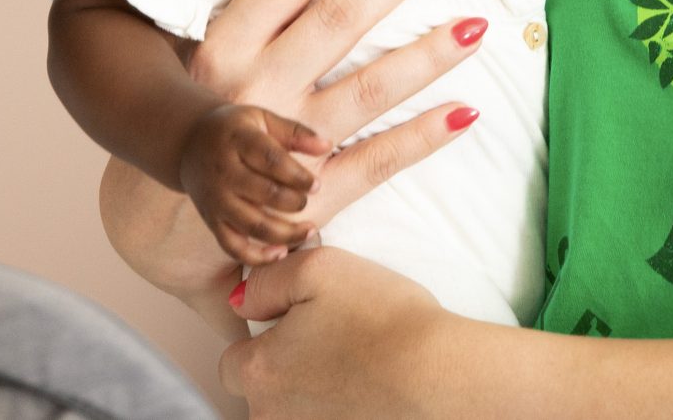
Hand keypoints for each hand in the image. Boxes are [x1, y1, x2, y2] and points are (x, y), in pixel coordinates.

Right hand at [99, 0, 486, 318]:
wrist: (178, 219)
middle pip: (336, 22)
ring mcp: (289, 148)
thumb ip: (248, 16)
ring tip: (476, 26)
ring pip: (368, 89)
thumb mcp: (206, 60)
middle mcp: (257, 93)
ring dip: (426, 56)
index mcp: (224, 53)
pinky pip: (377, 161)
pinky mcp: (314, 195)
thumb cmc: (205, 118)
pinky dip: (422, 137)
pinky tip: (465, 112)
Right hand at [178, 103, 326, 266]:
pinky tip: (281, 253)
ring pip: (251, 225)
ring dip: (284, 233)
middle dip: (293, 202)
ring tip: (309, 230)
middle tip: (307, 201)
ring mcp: (216, 199)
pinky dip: (256, 257)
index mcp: (238, 141)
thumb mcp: (262, 118)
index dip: (297, 176)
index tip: (316, 185)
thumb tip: (328, 145)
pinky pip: (232, 246)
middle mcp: (224, 171)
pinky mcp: (211, 220)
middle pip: (263, 194)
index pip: (270, 160)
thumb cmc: (236, 130)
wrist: (189, 142)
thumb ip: (295, 132)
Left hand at [221, 246, 472, 419]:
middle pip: (261, 393)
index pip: (232, 363)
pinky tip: (368, 388)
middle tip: (332, 342)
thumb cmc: (382, 320)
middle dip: (285, 369)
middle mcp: (273, 416)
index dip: (262, 339)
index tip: (299, 325)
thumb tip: (243, 300)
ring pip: (294, 412)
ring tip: (355, 365)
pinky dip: (341, 408)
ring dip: (313, 392)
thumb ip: (268, 281)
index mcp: (259, 372)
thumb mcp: (318, 268)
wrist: (440, 377)